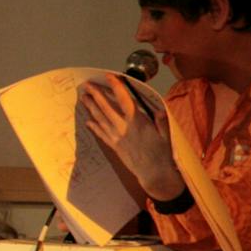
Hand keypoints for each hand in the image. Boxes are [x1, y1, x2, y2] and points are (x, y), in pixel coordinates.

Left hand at [80, 76, 183, 200]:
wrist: (154, 174)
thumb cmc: (163, 154)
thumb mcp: (167, 134)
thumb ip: (161, 121)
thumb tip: (158, 110)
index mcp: (137, 121)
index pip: (124, 99)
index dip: (116, 86)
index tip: (109, 77)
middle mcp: (123, 127)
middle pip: (106, 107)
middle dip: (96, 94)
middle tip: (86, 85)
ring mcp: (117, 137)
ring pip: (100, 119)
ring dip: (91, 107)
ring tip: (84, 98)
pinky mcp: (114, 146)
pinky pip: (101, 134)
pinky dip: (94, 126)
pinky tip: (88, 121)